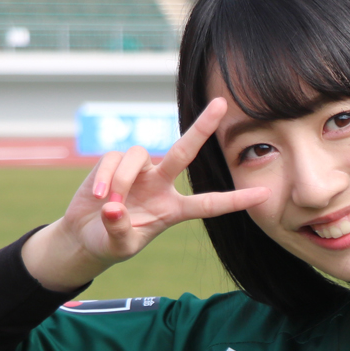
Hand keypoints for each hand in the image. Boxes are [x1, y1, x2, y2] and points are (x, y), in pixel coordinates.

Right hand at [22, 98, 268, 291]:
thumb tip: (114, 208)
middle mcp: (162, 184)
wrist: (84, 234)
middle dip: (203, 127)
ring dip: (121, 181)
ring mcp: (140, 171)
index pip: (210, 204)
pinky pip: (113, 159)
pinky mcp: (115, 162)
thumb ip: (119, 231)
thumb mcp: (118, 246)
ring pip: (138, 156)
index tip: (265, 194)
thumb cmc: (109, 242)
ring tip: (110, 206)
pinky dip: (106, 178)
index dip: (236, 200)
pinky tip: (98, 197)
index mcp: (174, 210)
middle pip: (184, 151)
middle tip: (222, 104)